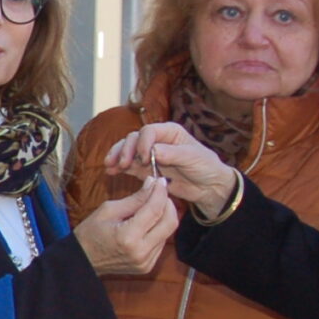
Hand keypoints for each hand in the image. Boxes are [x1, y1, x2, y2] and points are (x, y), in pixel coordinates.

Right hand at [74, 174, 179, 274]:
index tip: (160, 181)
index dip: (160, 193)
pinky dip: (158, 229)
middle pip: (170, 223)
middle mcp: (141, 251)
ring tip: (152, 206)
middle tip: (160, 193)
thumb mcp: (109, 210)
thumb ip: (134, 199)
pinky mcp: (148, 266)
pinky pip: (161, 242)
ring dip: (164, 216)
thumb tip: (152, 184)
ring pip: (168, 232)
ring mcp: (146, 261)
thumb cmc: (90, 234)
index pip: (154, 210)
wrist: (83, 261)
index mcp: (128, 237)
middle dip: (168, 204)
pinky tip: (147, 223)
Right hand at [106, 122, 239, 219]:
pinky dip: (119, 167)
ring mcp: (149, 155)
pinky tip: (111, 171)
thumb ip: (173, 153)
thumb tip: (153, 150)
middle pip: (134, 139)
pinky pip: (128, 165)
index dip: (142, 143)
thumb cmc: (206, 167)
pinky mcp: (145, 169)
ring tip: (110, 166)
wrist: (208, 187)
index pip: (148, 131)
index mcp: (169, 132)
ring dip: (118, 157)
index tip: (143, 158)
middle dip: (125, 150)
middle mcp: (157, 140)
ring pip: (127, 151)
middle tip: (122, 163)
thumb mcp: (193, 158)